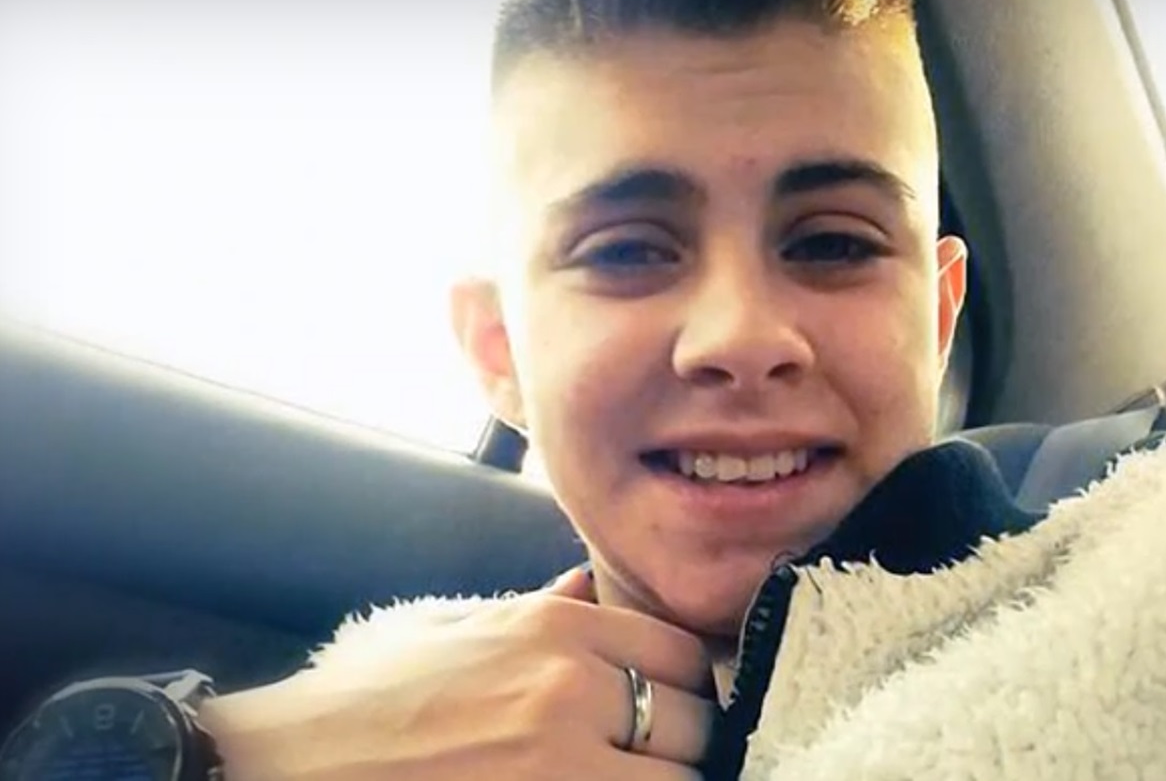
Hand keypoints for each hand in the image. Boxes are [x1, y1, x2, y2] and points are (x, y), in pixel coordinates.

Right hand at [201, 567, 716, 779]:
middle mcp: (571, 688)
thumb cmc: (363, 697)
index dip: (687, 688)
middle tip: (657, 760)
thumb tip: (587, 586)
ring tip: (629, 779)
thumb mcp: (449, 626)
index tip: (674, 710)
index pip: (681, 655)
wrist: (290, 763)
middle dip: (682, 747)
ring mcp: (561, 763)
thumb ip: (534, 609)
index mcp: (554, 628)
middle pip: (693, 724)